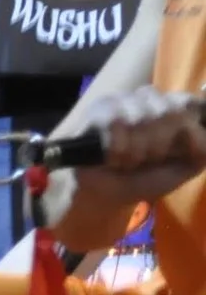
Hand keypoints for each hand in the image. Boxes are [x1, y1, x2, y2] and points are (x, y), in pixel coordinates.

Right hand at [80, 85, 205, 195]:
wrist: (109, 195)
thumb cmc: (148, 178)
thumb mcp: (189, 165)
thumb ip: (204, 146)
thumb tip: (195, 130)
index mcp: (176, 107)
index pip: (189, 103)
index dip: (185, 129)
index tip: (177, 151)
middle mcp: (151, 98)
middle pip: (168, 112)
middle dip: (159, 147)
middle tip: (148, 160)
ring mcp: (124, 100)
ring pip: (140, 118)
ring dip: (136, 152)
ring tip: (128, 162)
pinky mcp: (99, 109)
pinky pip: (114, 122)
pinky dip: (116, 149)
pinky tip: (112, 158)